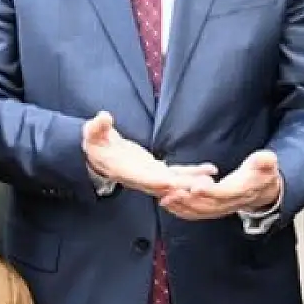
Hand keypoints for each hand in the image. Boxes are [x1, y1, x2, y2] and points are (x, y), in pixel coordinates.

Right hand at [82, 112, 215, 197]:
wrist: (100, 155)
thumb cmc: (95, 143)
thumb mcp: (92, 133)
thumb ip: (98, 127)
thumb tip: (103, 117)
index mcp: (124, 170)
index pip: (141, 177)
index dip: (155, 180)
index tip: (169, 181)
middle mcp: (140, 178)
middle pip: (163, 185)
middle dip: (182, 186)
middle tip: (201, 185)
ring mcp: (150, 176)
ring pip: (174, 183)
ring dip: (192, 182)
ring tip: (211, 179)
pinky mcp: (158, 171)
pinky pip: (178, 175)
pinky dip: (193, 174)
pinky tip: (209, 171)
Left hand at [160, 149, 283, 220]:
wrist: (264, 191)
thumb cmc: (263, 173)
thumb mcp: (267, 163)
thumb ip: (265, 161)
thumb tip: (266, 159)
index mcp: (241, 191)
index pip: (224, 193)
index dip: (210, 191)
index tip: (195, 186)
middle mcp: (229, 203)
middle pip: (207, 205)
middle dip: (188, 200)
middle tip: (171, 193)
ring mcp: (221, 209)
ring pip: (199, 211)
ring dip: (181, 206)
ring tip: (165, 199)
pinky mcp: (213, 210)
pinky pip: (196, 213)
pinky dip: (182, 211)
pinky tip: (168, 204)